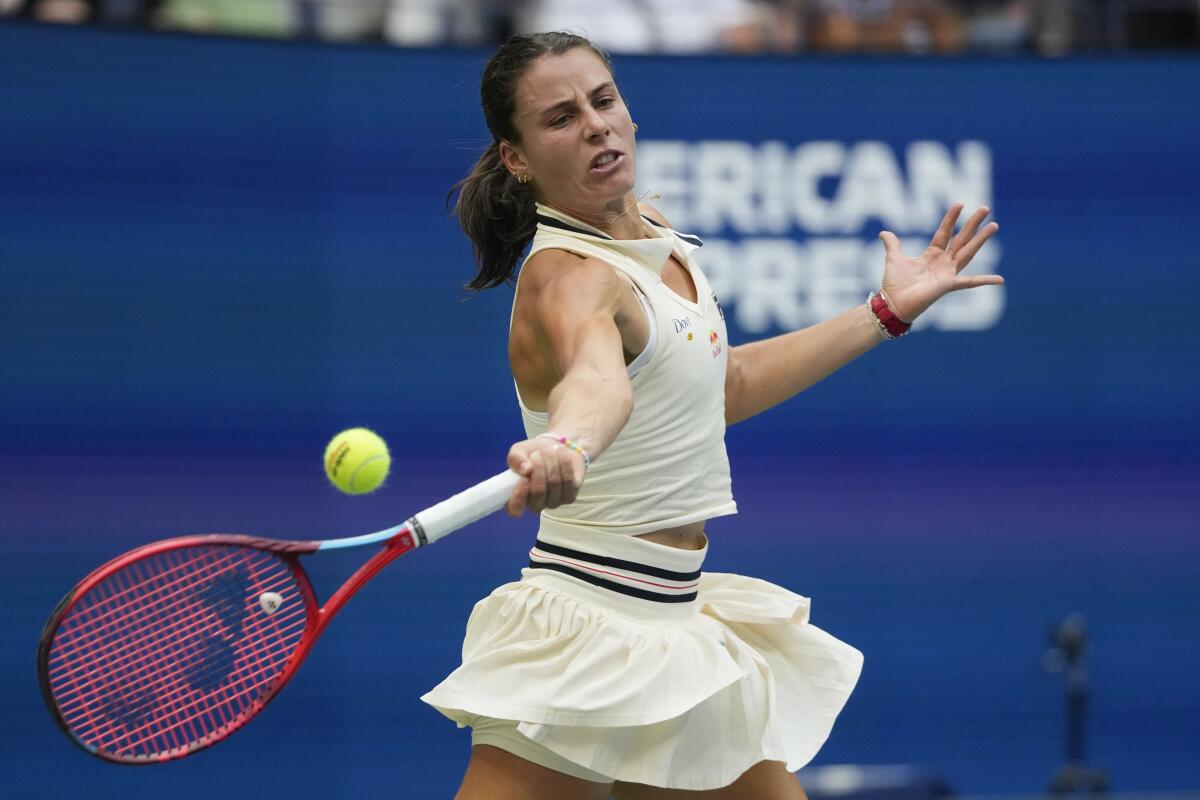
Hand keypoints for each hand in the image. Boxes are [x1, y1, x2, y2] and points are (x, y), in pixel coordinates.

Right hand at [504, 436, 585, 515]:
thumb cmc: (532, 454)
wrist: (555, 450)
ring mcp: (553, 502)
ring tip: (549, 449)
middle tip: (537, 453)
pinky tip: (560, 453)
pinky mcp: (570, 496)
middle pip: (538, 492)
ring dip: (551, 463)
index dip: (519, 496)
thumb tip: (526, 469)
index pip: (515, 510)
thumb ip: (516, 459)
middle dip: (538, 469)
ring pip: (553, 484)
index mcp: (518, 498)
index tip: (522, 478)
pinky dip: (564, 463)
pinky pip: (568, 480)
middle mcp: (536, 505)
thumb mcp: (519, 452)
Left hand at [878, 204, 1003, 322]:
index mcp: (932, 255)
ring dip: (981, 239)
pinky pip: (969, 283)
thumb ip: (892, 244)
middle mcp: (943, 263)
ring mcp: (948, 273)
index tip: (960, 204)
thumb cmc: (894, 284)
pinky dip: (985, 281)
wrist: (893, 303)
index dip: (951, 219)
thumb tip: (883, 233)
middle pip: (961, 239)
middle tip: (985, 208)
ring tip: (994, 225)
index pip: (945, 233)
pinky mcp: (948, 285)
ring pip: (968, 252)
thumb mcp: (894, 258)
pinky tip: (1000, 280)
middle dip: (973, 224)